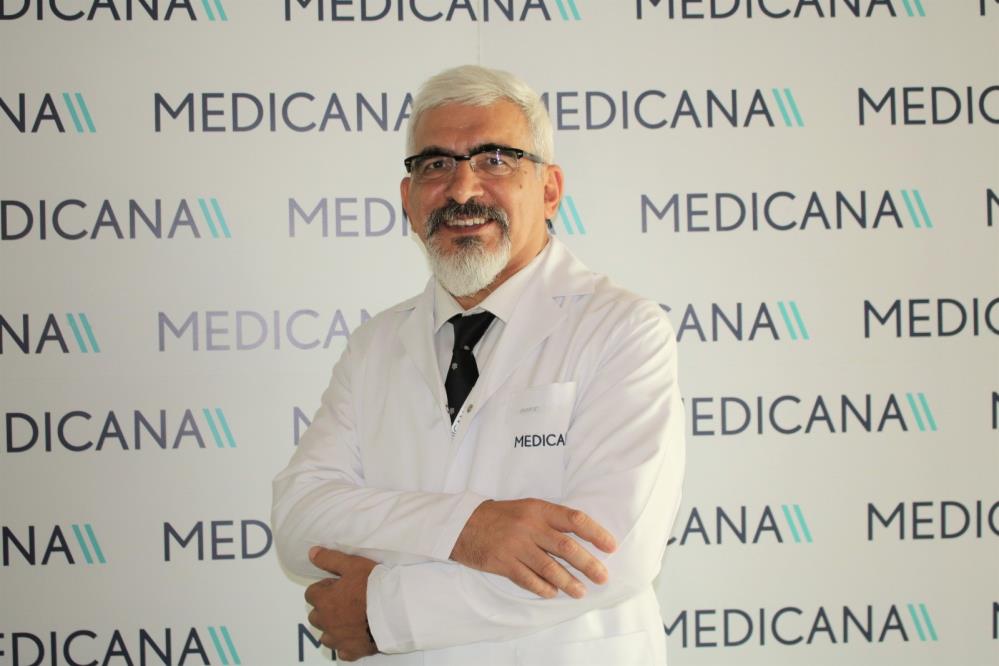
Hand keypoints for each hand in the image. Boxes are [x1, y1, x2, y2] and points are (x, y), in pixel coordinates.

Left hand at [304, 547, 377, 661]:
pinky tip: (355, 637)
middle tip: (346, 601)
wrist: (394, 610)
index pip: (311, 594)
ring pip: (326, 635)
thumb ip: (330, 559)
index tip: (339, 586)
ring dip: (333, 628)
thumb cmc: (373, 586)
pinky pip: (342, 652)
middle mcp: (326, 622)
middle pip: (316, 616)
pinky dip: (345, 645)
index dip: (324, 588)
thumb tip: (312, 553)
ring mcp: (338, 639)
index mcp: (324, 601)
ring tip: (350, 619)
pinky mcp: (352, 650)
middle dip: (326, 608)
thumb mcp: (353, 565)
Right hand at [450, 498, 616, 598]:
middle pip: (566, 547)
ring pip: (550, 568)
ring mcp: (516, 546)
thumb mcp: (527, 508)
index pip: (574, 519)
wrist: (463, 524)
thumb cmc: (501, 516)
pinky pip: (529, 580)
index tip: (611, 546)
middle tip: (603, 577)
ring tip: (581, 591)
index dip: (595, 533)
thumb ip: (551, 520)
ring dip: (569, 582)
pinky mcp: (503, 563)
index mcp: (538, 509)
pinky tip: (553, 593)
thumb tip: (582, 538)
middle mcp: (529, 526)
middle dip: (588, 564)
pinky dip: (544, 588)